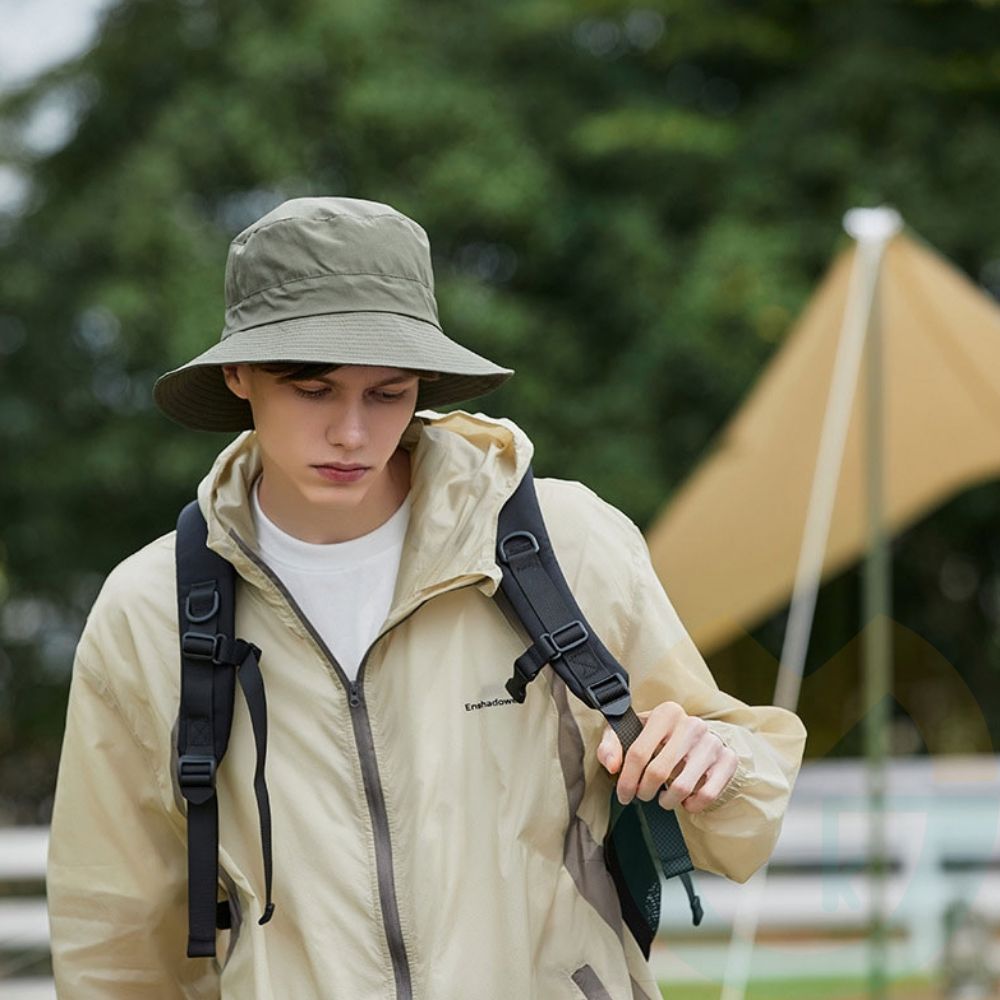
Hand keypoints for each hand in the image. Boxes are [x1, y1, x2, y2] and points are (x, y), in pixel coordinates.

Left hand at [596, 701, 738, 813]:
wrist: (697, 736)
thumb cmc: (657, 737)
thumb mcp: (630, 732)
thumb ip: (611, 746)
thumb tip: (612, 766)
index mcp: (666, 713)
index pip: (638, 752)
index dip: (626, 780)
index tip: (623, 795)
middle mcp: (691, 724)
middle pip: (658, 772)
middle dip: (644, 791)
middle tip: (642, 795)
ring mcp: (712, 742)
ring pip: (682, 787)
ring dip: (667, 801)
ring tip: (663, 797)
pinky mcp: (728, 760)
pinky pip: (707, 795)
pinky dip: (692, 804)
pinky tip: (685, 800)